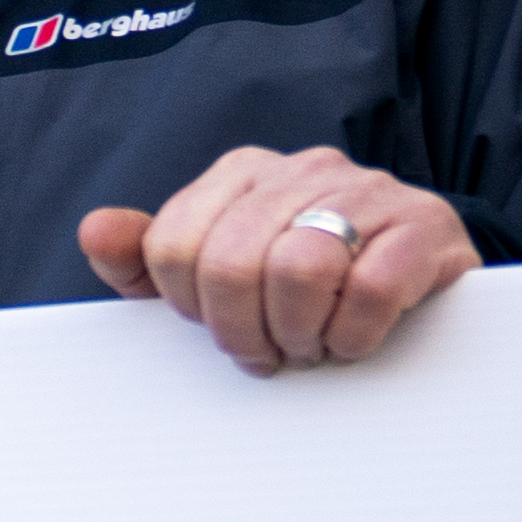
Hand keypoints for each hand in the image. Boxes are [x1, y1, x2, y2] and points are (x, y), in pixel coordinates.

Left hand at [79, 149, 477, 373]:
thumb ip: (145, 256)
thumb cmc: (300, 280)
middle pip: (229, 263)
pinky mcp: (426, 225)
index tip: (218, 326)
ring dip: (298, 332)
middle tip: (266, 352)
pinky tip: (352, 339)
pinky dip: (352, 334)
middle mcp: (304, 168)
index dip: (188, 306)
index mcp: (242, 173)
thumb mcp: (212, 270)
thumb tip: (96, 229)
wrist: (421, 270)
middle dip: (240, 330)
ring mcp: (370, 189)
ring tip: (309, 345)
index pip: (173, 245)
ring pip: (298, 270)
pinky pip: (370, 289)